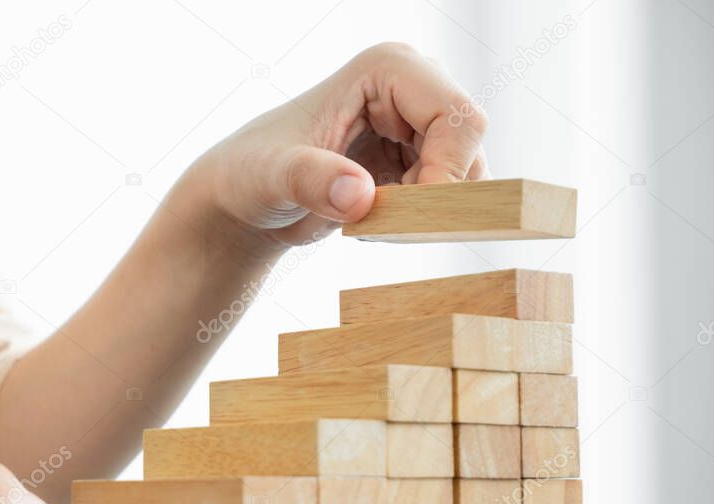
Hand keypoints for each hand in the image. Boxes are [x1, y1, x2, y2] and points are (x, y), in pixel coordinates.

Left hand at [199, 42, 489, 245]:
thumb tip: (360, 196)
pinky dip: (419, 219)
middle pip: (469, 146)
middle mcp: (412, 86)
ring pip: (464, 173)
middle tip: (383, 226)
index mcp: (386, 68)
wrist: (244, 200)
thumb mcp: (273, 177)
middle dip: (437, 194)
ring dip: (427, 211)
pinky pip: (447, 194)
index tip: (407, 217)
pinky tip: (372, 223)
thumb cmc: (250, 175)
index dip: (447, 171)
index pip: (458, 116)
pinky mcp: (416, 157)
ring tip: (368, 223)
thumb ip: (312, 181)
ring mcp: (417, 122)